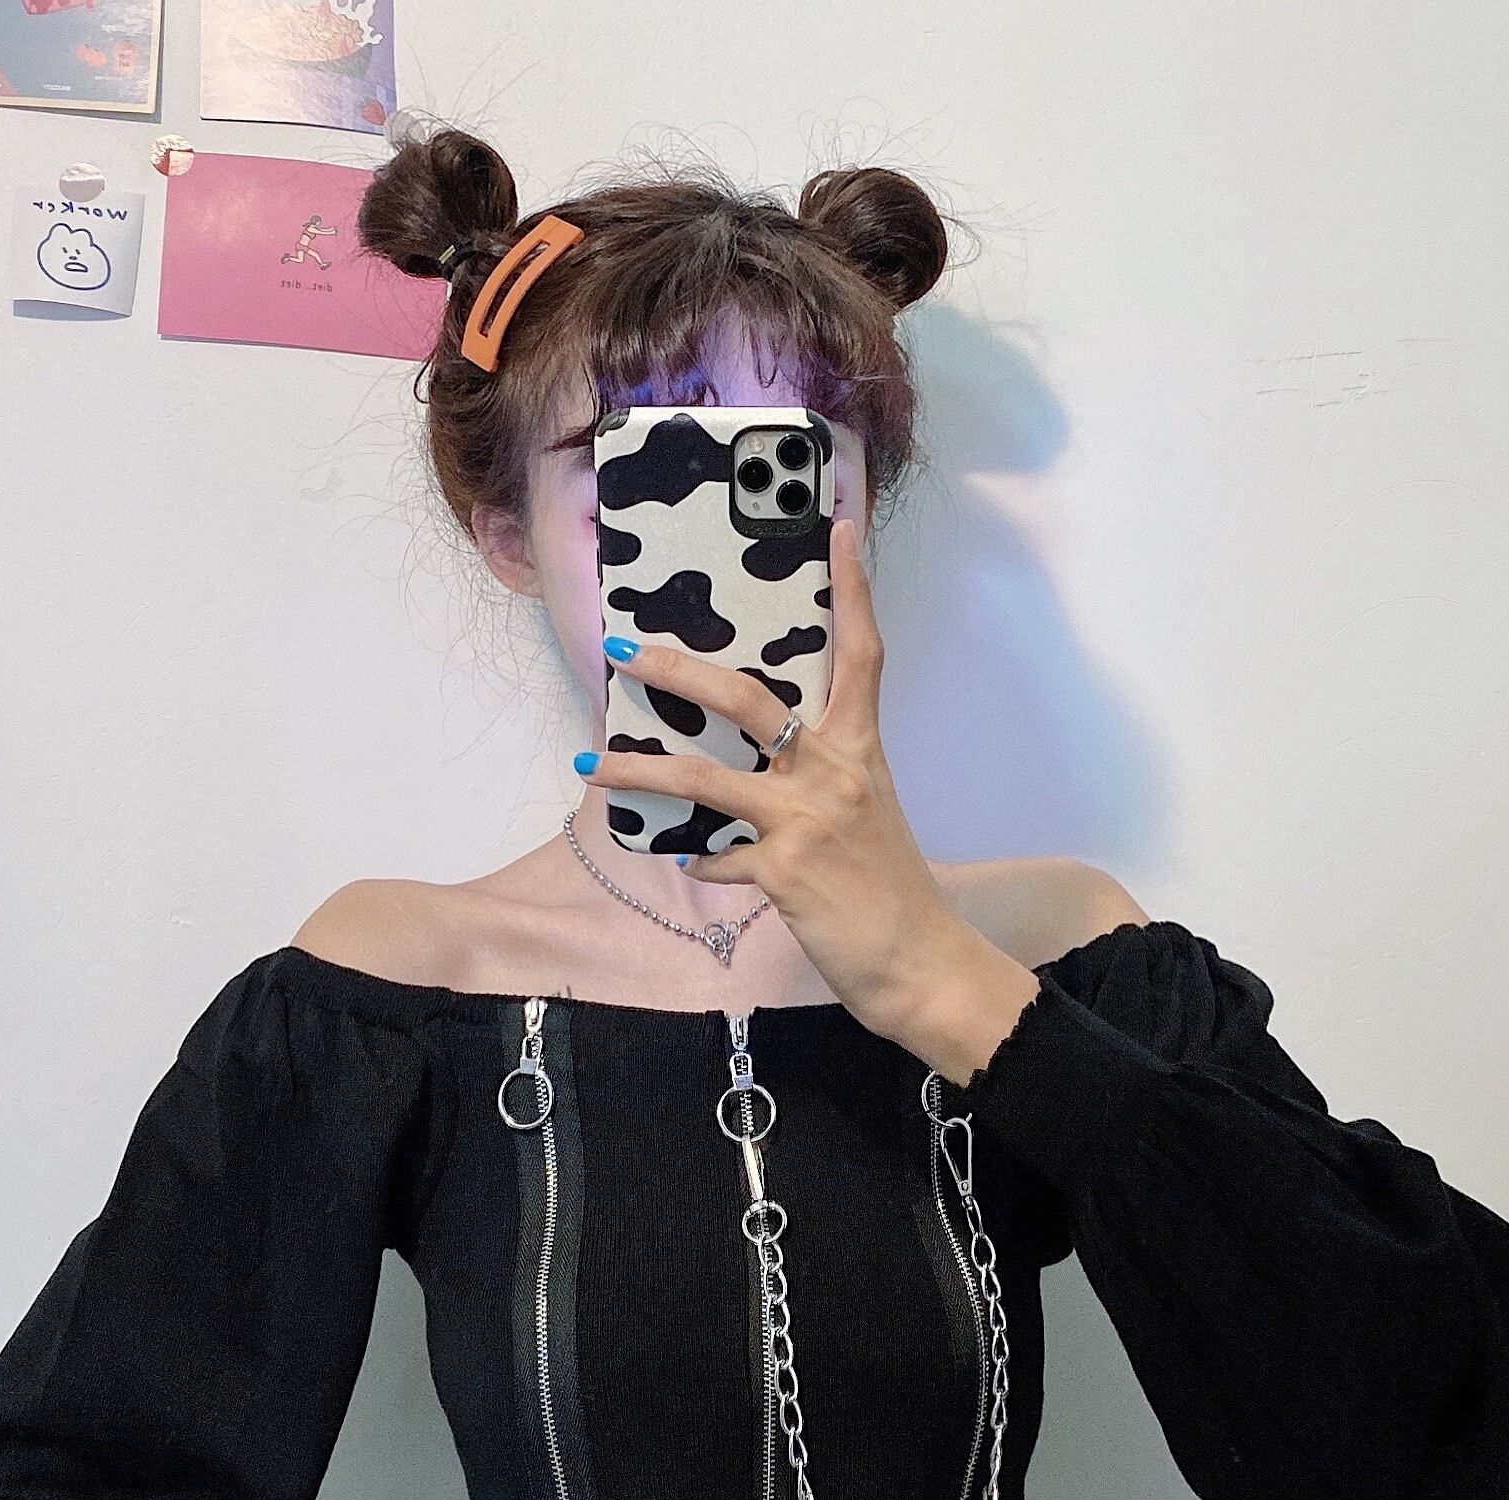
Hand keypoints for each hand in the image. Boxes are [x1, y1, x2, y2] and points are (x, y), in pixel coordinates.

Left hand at [579, 517, 961, 1040]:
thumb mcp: (865, 814)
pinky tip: (688, 862)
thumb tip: (758, 766)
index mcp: (861, 750)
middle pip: (746, 699)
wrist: (917, 961)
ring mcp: (806, 821)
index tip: (838, 528)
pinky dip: (700, 860)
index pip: (862, 653)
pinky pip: (718, 858)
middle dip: (676, 671)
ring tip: (591, 761)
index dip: (852, 588)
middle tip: (624, 649)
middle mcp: (833, 774)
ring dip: (639, 768)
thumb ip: (817, 780)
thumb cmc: (890, 888)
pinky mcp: (783, 872)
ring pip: (704, 778)